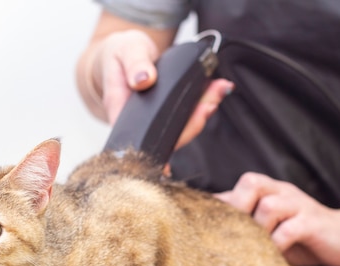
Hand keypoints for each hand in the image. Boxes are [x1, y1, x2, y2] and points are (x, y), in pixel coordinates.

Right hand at [85, 29, 233, 147]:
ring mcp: (153, 120)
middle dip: (194, 121)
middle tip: (210, 102)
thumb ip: (134, 64)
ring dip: (202, 111)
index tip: (187, 128)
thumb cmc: (120, 54)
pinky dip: (202, 102)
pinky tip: (215, 89)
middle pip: (167, 136)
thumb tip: (144, 80)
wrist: (122, 54)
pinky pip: (184, 115)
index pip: (143, 136)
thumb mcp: (126, 50)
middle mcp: (137, 122)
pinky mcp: (165, 114)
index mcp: (120, 112)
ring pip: (179, 127)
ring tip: (219, 89)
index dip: (166, 140)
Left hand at [215, 172, 339, 265]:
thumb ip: (242, 225)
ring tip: (258, 249)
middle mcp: (280, 191)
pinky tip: (275, 256)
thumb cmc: (297, 236)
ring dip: (258, 230)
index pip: (234, 189)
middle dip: (238, 209)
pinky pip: (289, 229)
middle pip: (250, 183)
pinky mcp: (312, 222)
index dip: (217, 208)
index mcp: (265, 191)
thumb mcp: (266, 229)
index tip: (205, 232)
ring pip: (268, 206)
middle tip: (235, 236)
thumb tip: (202, 236)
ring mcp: (298, 204)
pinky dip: (277, 244)